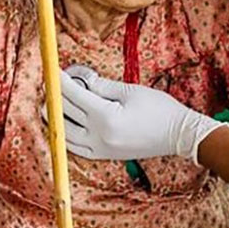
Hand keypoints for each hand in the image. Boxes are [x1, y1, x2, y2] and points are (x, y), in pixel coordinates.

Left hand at [56, 66, 223, 162]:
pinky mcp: (104, 155)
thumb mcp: (130, 91)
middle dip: (54, 97)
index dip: (60, 81)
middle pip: (64, 114)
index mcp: (106, 117)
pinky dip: (65, 135)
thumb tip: (82, 80)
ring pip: (65, 133)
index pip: (73, 95)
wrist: (178, 135)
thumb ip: (102, 86)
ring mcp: (100, 148)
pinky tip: (63, 124)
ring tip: (50, 104)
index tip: (52, 71)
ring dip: (54, 118)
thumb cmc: (159, 109)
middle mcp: (99, 136)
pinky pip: (75, 147)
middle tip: (50, 84)